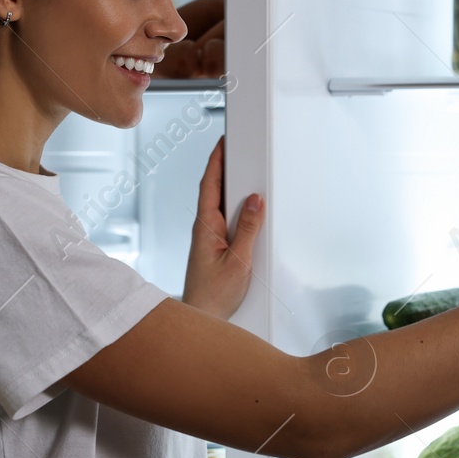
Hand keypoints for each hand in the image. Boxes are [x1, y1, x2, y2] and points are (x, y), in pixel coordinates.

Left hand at [182, 136, 264, 318]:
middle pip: (214, 190)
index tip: (223, 141)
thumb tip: (255, 201)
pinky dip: (235, 207)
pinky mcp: (215, 246)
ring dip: (231, 187)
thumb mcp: (238, 260)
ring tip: (244, 170)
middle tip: (236, 147)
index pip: (210, 184)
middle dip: (224, 167)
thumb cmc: (213, 294)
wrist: (203, 316)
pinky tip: (246, 207)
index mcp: (205, 226)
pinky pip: (225, 219)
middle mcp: (204, 228)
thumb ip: (248, 229)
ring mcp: (209, 237)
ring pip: (220, 204)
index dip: (216, 160)